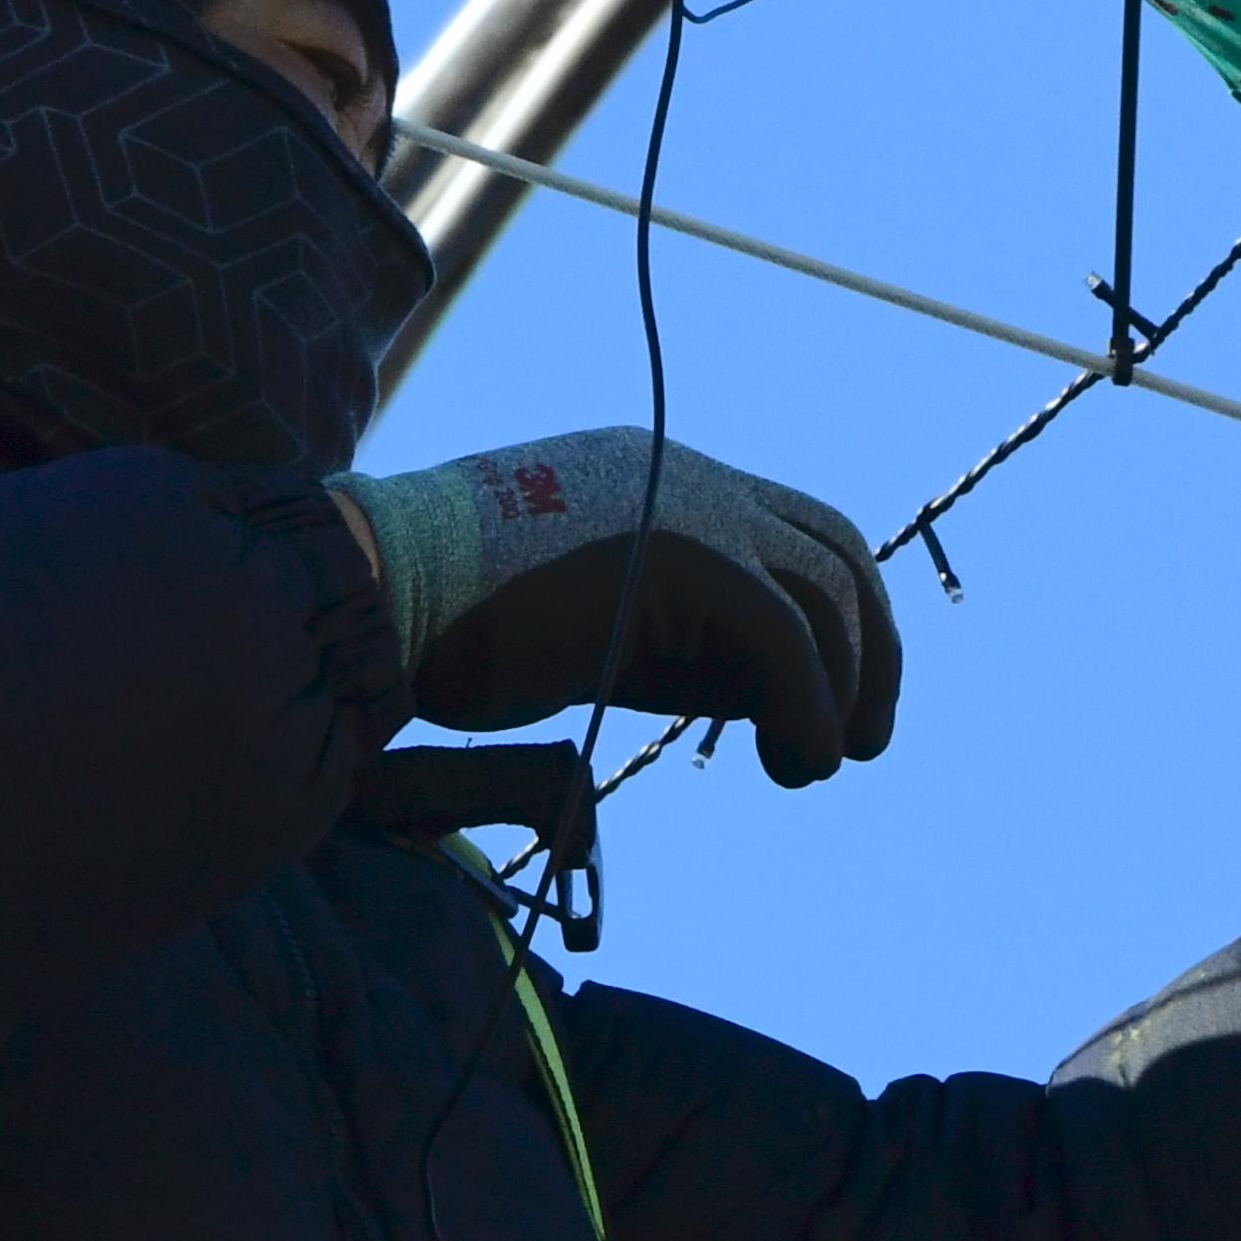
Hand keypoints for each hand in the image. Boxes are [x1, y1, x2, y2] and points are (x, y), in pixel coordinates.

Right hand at [336, 428, 904, 784]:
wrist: (371, 593)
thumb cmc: (452, 628)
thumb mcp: (596, 631)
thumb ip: (681, 646)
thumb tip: (767, 700)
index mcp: (659, 477)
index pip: (791, 531)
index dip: (831, 617)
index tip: (824, 703)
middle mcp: (686, 476)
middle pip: (835, 546)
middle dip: (868, 648)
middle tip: (859, 740)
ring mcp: (688, 508)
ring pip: (825, 592)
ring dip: (844, 689)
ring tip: (816, 765)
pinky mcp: (682, 559)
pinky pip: (787, 639)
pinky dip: (810, 708)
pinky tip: (796, 762)